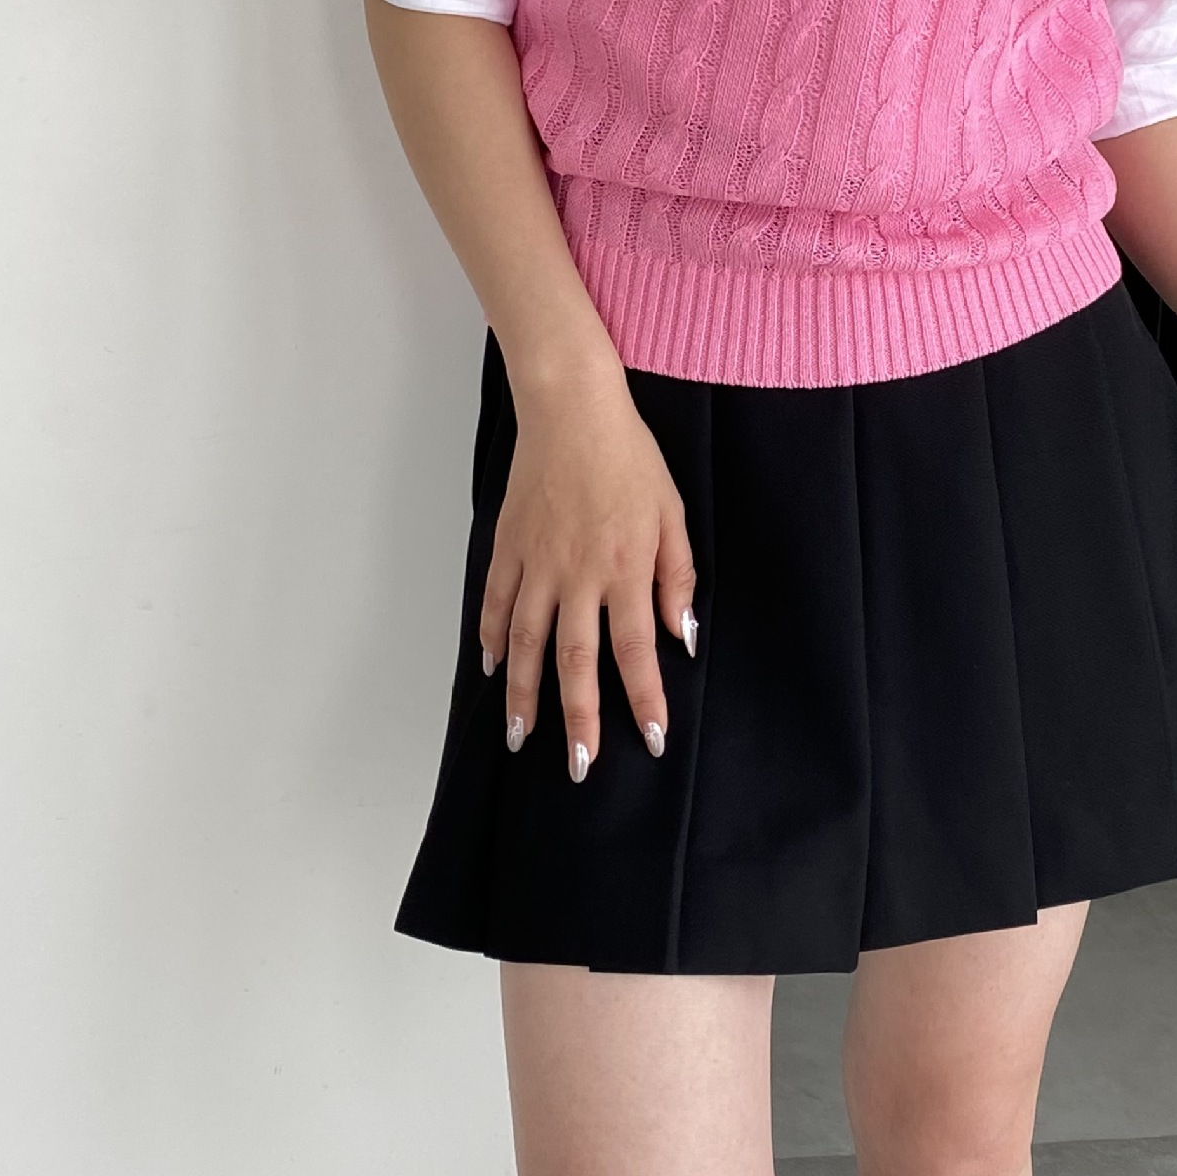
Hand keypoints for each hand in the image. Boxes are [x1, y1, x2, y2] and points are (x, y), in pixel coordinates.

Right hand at [477, 364, 697, 780]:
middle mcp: (578, 575)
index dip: (643, 698)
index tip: (649, 739)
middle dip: (579, 719)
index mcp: (625, 567)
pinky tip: (494, 671)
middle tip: (579, 766)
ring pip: (528, 643)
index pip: (636, 649)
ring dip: (526, 695)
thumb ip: (677, 574)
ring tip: (522, 738)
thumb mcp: (672, 511)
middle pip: (577, 661)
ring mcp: (537, 563)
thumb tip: (684, 633)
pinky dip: (492, 641)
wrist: (572, 410)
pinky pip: (497, 603)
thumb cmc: (630, 457)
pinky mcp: (509, 546)